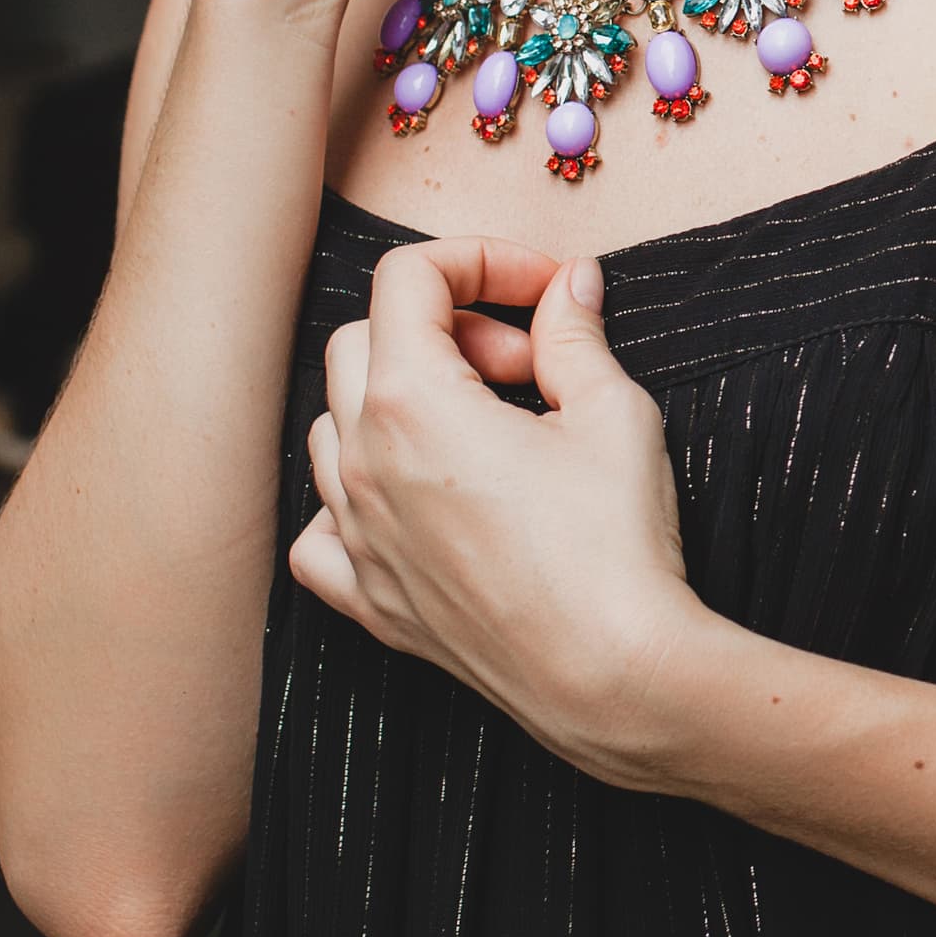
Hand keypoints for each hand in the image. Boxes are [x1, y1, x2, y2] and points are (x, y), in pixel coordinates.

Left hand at [290, 238, 714, 788]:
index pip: (409, 279)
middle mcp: (362, 465)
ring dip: (397, 403)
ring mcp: (357, 537)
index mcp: (411, 402)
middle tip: (525, 363)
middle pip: (362, 342)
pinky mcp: (370, 601)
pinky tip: (419, 503)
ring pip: (332, 428)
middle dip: (445, 328)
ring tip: (484, 428)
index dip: (482, 260)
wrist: (614, 676)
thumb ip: (575, 334)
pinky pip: (321, 530)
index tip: (543, 288)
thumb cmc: (614, 544)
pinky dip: (355, 499)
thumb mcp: (612, 411)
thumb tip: (570, 285)